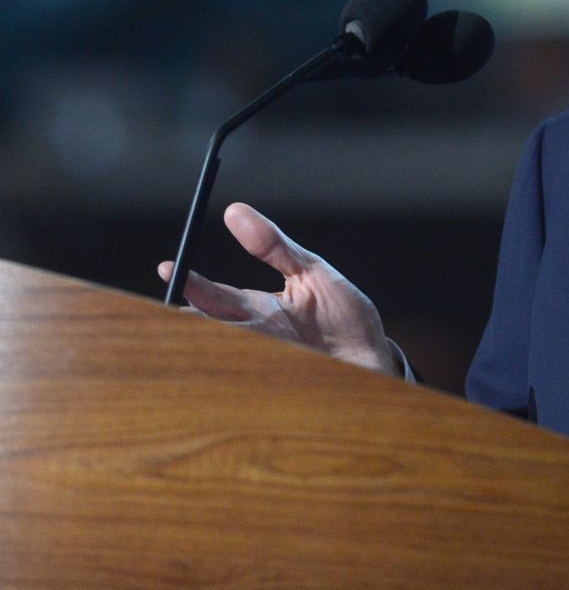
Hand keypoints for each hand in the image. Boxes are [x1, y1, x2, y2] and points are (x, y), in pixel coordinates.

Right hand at [157, 202, 399, 374]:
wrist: (373, 357)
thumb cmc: (342, 314)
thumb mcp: (312, 272)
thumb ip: (275, 246)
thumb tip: (234, 210)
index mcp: (257, 311)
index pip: (213, 297)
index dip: (190, 284)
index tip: (168, 267)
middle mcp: (254, 339)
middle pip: (207, 331)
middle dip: (182, 323)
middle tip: (164, 310)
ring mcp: (265, 365)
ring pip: (221, 359)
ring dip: (205, 350)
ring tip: (188, 333)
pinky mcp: (281, 388)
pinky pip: (251, 389)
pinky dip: (237, 383)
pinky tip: (227, 375)